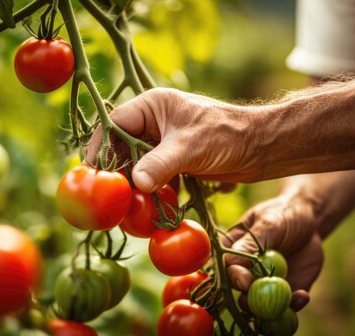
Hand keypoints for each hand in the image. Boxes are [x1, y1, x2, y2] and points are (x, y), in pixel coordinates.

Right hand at [85, 88, 267, 192]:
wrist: (262, 147)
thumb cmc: (228, 136)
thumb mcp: (191, 148)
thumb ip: (160, 164)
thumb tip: (136, 183)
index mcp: (152, 106)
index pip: (114, 124)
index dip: (99, 147)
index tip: (91, 173)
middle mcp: (154, 123)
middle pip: (121, 148)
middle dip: (115, 173)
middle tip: (107, 198)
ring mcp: (163, 144)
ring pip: (136, 166)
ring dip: (131, 187)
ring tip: (125, 209)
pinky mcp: (174, 162)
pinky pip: (152, 178)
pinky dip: (148, 192)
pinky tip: (146, 210)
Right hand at [222, 195, 323, 310]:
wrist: (310, 220)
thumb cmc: (283, 215)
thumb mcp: (268, 224)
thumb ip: (250, 243)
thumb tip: (229, 261)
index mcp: (233, 253)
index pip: (228, 270)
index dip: (235, 278)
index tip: (246, 281)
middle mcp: (246, 272)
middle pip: (241, 293)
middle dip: (252, 302)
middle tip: (266, 302)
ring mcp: (265, 284)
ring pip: (262, 306)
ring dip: (273, 310)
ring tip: (289, 300)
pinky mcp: (286, 291)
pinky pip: (287, 305)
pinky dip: (294, 305)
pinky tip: (303, 296)